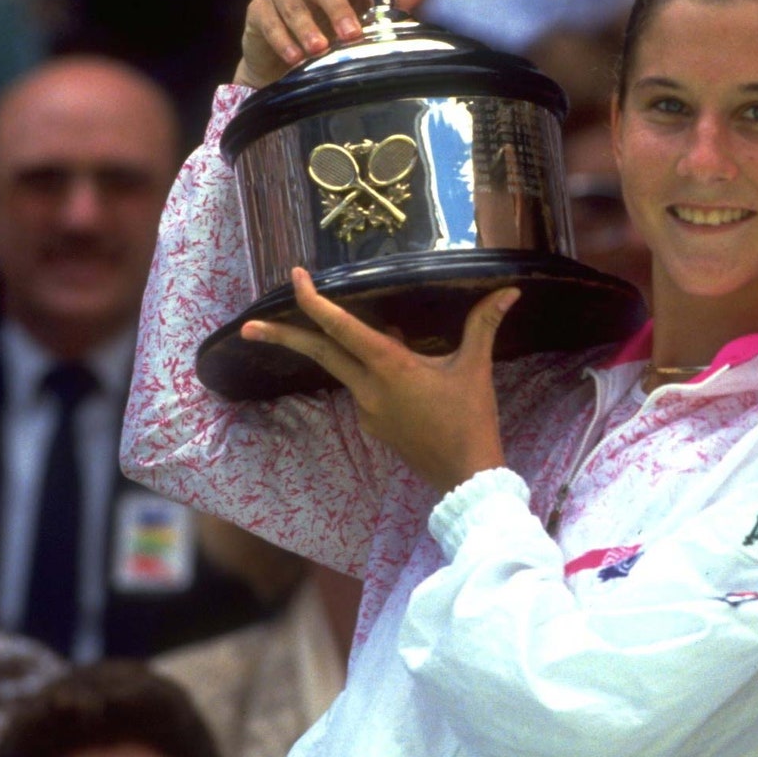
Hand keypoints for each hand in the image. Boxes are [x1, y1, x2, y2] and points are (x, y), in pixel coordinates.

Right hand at [235, 0, 425, 87]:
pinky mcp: (257, 10)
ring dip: (307, 28)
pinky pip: (270, 22)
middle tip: (351, 34)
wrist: (287, 67)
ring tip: (319, 50)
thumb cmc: (330, 36)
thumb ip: (385, 7)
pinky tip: (294, 57)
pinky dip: (283, 40)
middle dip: (338, 8)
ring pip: (294, 4)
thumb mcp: (361, 22)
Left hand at [243, 269, 514, 494]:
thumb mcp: (476, 369)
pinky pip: (365, 390)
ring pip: (347, 370)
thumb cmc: (471, 419)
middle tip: (248, 325)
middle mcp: (368, 388)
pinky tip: (408, 374)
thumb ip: (483, 325)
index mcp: (389, 366)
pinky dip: (373, 374)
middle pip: (319, 353)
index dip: (314, 301)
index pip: (341, 328)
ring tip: (399, 342)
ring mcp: (367, 410)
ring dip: (348, 351)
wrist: (466, 478)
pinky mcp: (374, 427)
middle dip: (282, 336)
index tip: (294, 278)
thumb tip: (509, 290)